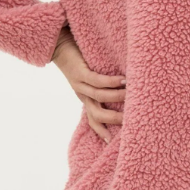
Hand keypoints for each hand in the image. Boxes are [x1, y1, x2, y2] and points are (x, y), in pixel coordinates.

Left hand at [52, 26, 125, 142]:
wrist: (57, 46)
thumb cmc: (79, 61)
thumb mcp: (90, 78)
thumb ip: (103, 86)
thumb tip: (126, 89)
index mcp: (85, 98)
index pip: (93, 120)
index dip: (102, 131)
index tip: (113, 142)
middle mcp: (82, 95)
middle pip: (97, 115)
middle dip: (114, 119)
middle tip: (131, 122)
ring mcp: (80, 84)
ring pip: (99, 98)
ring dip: (117, 98)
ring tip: (132, 96)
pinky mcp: (80, 72)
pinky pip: (97, 80)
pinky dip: (111, 82)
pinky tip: (123, 80)